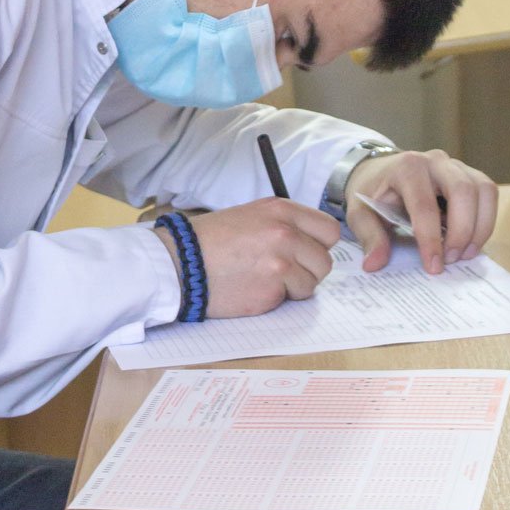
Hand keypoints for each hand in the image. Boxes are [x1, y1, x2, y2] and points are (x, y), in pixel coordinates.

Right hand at [155, 200, 340, 318]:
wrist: (180, 262)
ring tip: (264, 279)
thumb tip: (310, 244)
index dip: (319, 245)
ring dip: (293, 287)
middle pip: (324, 260)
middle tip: (282, 271)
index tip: (306, 253)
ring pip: (311, 282)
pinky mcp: (272, 288)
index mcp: (281, 210)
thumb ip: (284, 225)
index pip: (329, 230)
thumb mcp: (251, 216)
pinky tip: (254, 288)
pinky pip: (292, 299)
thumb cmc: (210, 241)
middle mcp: (285, 232)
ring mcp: (281, 261)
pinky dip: (277, 299)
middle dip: (308, 270)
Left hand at [345, 148, 497, 275]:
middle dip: (462, 231)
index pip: (424, 205)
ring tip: (465, 254)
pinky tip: (470, 241)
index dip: (431, 239)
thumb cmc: (372, 193)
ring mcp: (456, 165)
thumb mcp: (359, 213)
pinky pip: (488, 194)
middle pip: (463, 191)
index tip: (434, 266)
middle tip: (452, 259)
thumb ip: (369, 236)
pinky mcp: (469, 174)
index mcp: (406, 168)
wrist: (379, 171)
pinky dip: (485, 220)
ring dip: (480, 227)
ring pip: (483, 191)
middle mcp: (435, 161)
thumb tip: (375, 264)